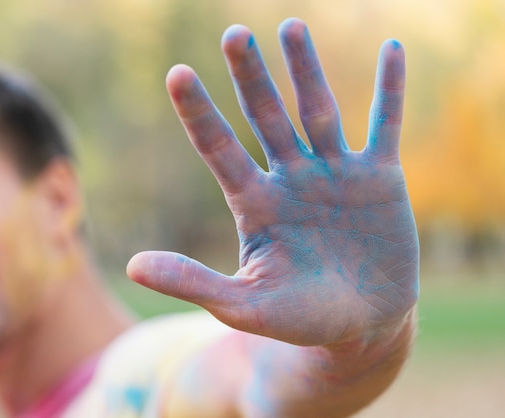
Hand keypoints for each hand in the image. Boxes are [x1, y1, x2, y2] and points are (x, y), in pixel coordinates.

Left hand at [127, 18, 418, 346]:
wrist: (360, 325)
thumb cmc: (299, 318)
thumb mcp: (243, 305)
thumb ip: (193, 282)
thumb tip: (131, 266)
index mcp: (255, 204)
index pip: (220, 149)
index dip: (199, 113)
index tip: (178, 74)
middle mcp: (291, 178)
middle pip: (266, 117)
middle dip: (251, 77)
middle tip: (233, 35)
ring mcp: (335, 173)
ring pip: (318, 110)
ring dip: (306, 70)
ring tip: (290, 26)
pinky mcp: (379, 177)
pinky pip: (386, 125)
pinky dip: (392, 90)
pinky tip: (393, 51)